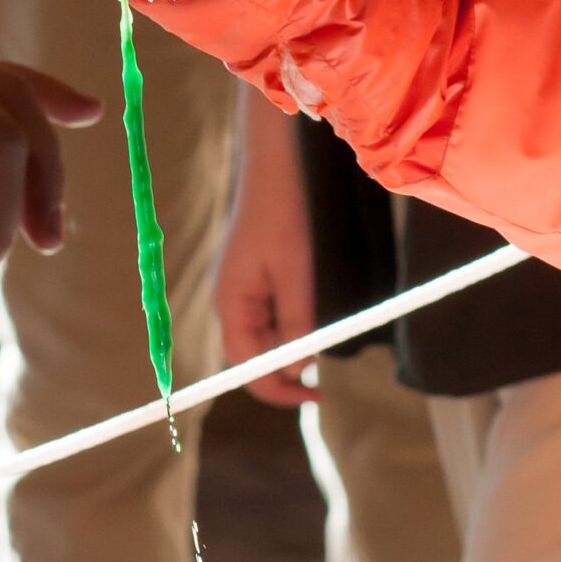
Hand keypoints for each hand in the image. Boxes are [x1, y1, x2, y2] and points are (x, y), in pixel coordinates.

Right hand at [217, 92, 316, 405]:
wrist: (275, 165)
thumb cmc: (284, 213)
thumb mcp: (297, 274)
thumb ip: (296, 323)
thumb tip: (298, 368)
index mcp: (231, 304)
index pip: (246, 369)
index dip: (280, 391)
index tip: (317, 396)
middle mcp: (230, 301)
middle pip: (255, 356)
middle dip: (291, 366)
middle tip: (330, 364)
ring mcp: (240, 289)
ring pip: (266, 336)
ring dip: (295, 343)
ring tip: (326, 331)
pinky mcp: (253, 277)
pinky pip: (271, 315)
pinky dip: (293, 323)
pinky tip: (313, 311)